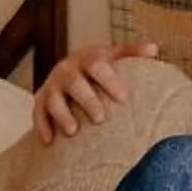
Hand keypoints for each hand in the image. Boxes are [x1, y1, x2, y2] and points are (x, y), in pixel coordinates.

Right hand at [31, 42, 160, 142]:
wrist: (68, 71)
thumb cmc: (99, 68)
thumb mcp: (114, 56)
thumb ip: (132, 53)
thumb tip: (154, 49)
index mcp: (88, 59)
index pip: (96, 65)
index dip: (108, 80)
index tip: (123, 98)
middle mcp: (67, 70)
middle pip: (74, 83)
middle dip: (86, 100)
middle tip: (100, 118)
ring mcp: (52, 86)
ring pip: (53, 99)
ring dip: (62, 114)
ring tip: (73, 131)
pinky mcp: (40, 101)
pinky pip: (38, 113)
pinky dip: (42, 126)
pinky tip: (50, 141)